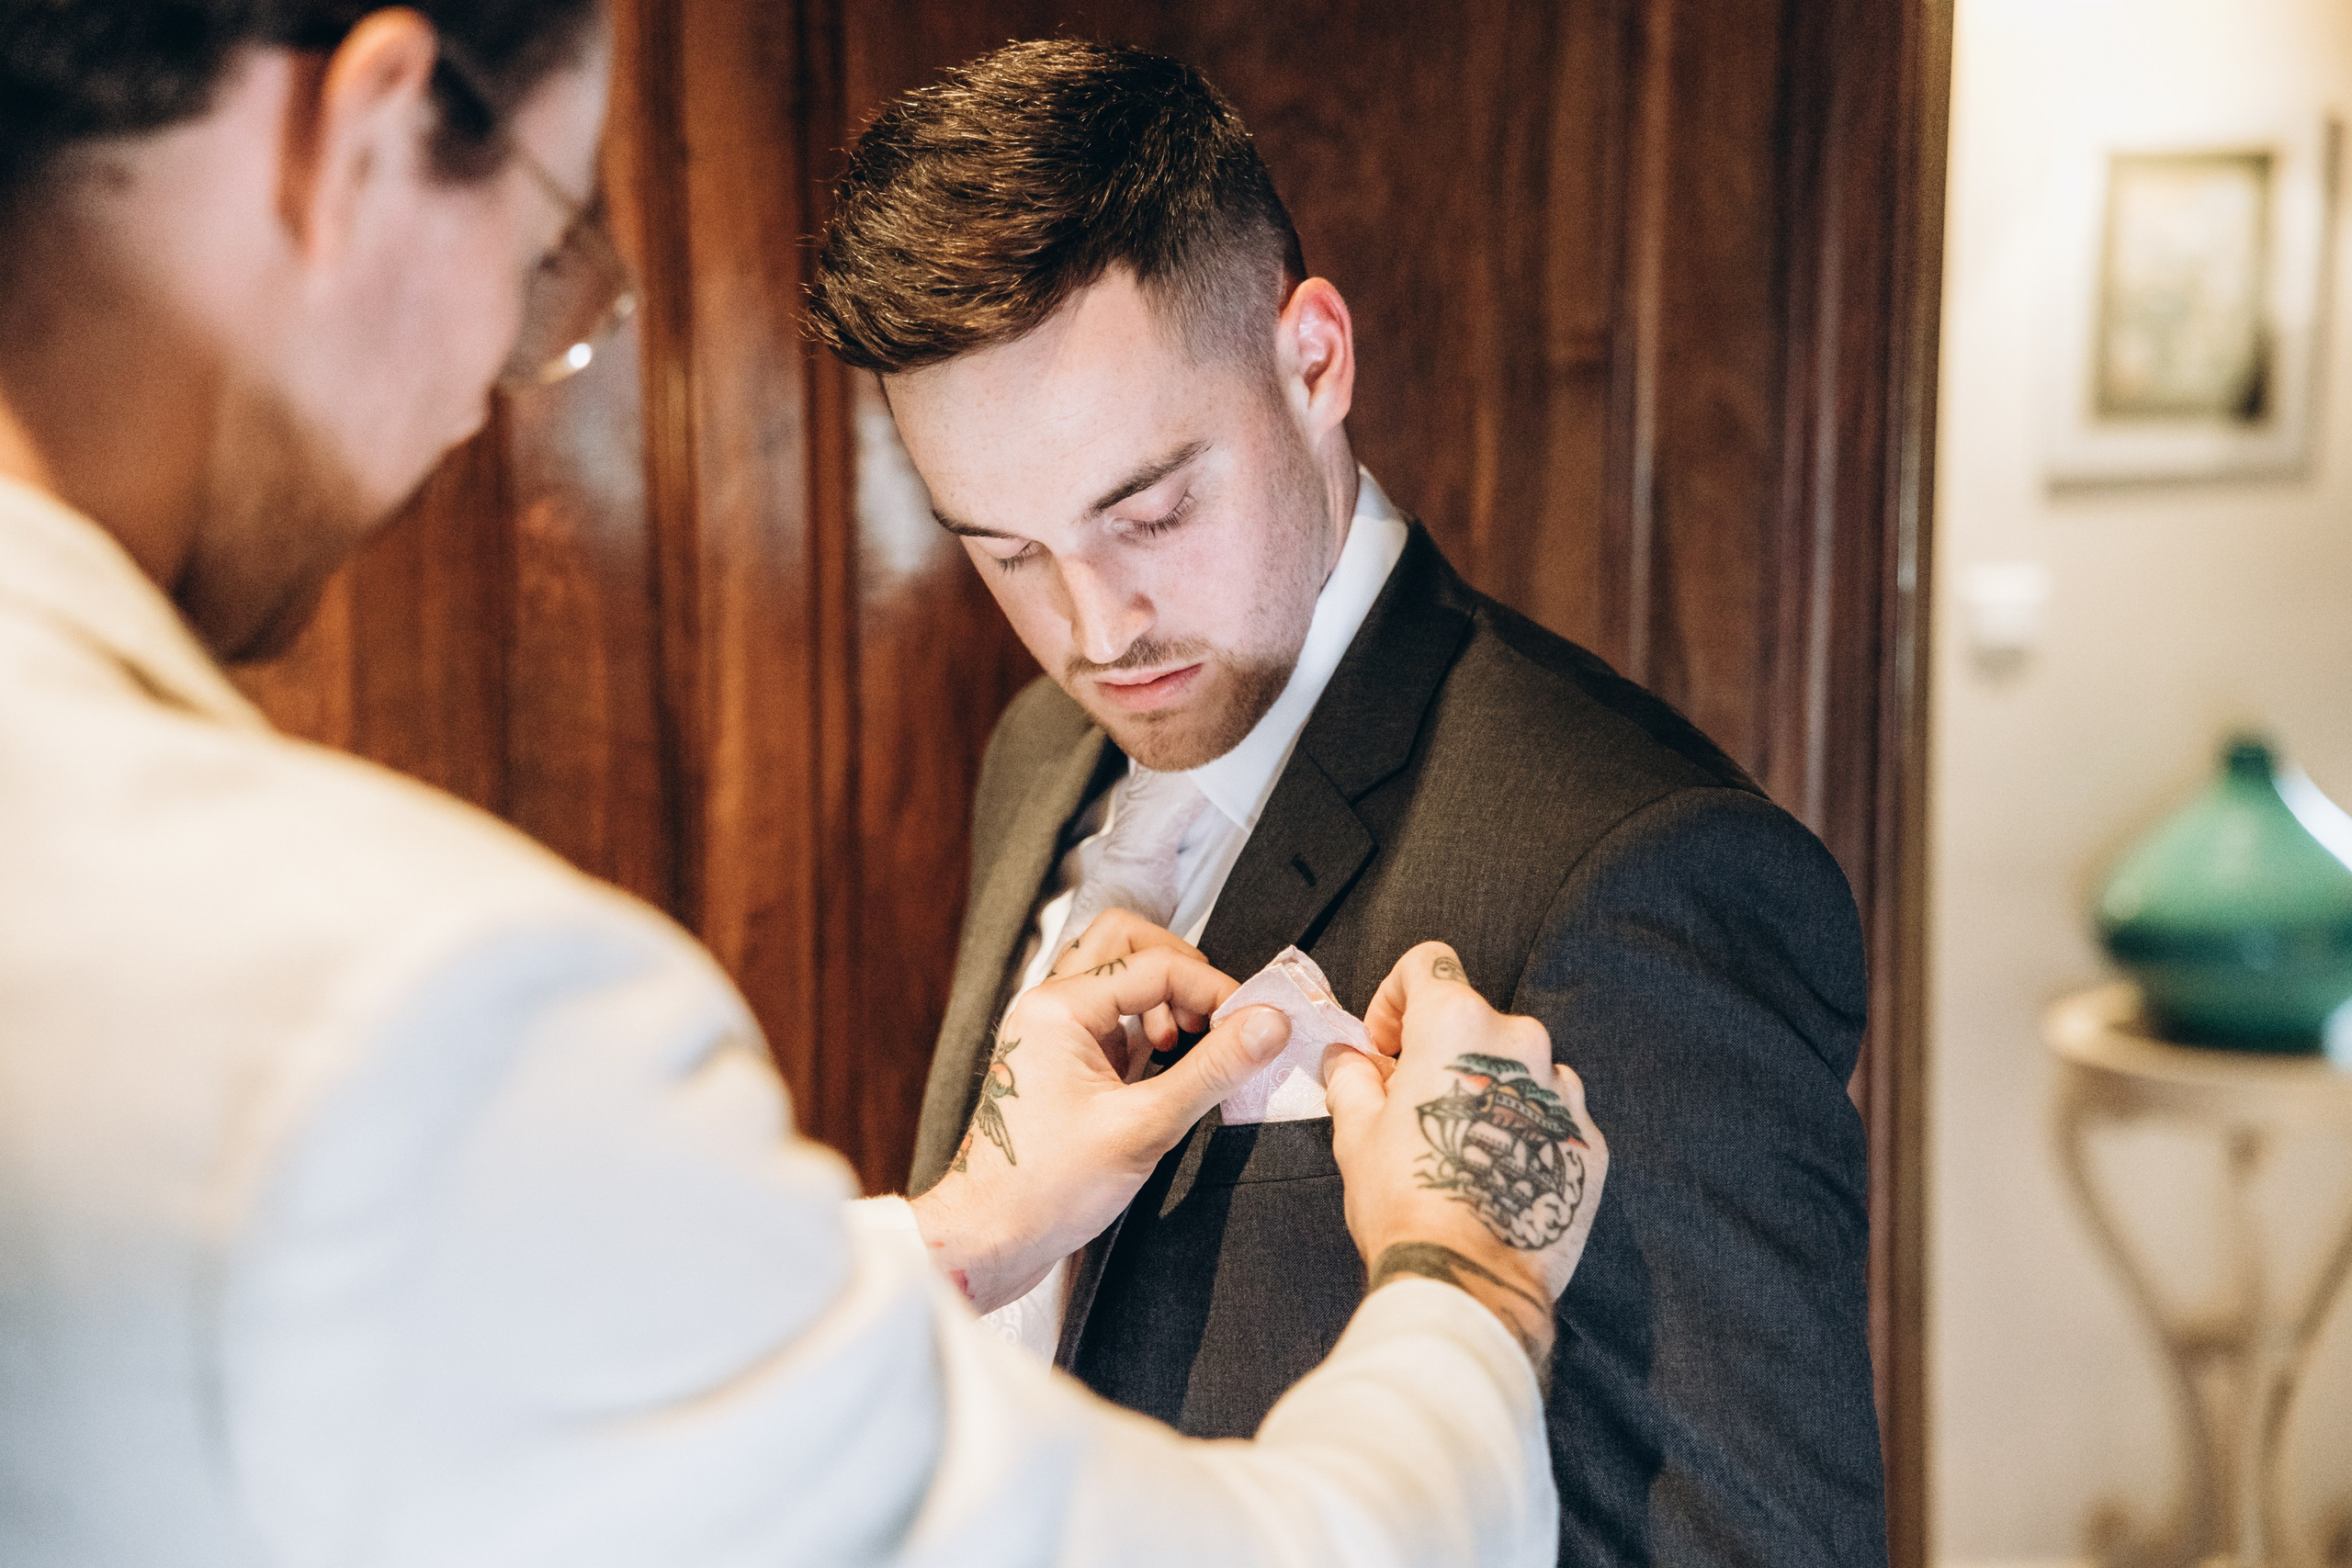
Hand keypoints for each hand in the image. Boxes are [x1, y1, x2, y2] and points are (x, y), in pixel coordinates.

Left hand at [909, 924, 1291, 1311]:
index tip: (1255, 1023)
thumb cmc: (1043, 1190)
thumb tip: (1267, 1025)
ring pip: (1117, 974)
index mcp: (1058, 1008)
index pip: (1158, 964)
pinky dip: (1148, 1026)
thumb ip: (1213, 1069)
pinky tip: (1167, 1065)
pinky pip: (1113, 1017)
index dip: (1216, 990)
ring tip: (1185, 1041)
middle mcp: (1050, 1008)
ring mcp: (1054, 1032)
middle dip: (1180, 968)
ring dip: (1162, 995)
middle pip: (1126, 941)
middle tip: (1213, 1013)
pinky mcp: (1063, 1061)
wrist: (989, 1237)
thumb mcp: (1145, 1126)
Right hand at [1325, 941, 1608, 1377]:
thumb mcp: (1355, 1133)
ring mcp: (1563, 1092)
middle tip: (1411, 1109)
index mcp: (1456, 1023)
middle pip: (1475, 1020)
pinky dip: (1525, 1131)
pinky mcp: (1589, 1139)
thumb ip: (1351, 1078)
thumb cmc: (1406, 1201)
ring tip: (1459, 1151)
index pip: (1428, 963)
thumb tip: (1347, 1058)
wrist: (1471, 1282)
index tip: (1385, 1045)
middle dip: (1441, 1054)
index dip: (1395, 998)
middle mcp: (1520, 1042)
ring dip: (1488, 1092)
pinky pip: (1552, 1115)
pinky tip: (1495, 1176)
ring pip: (1518, 1069)